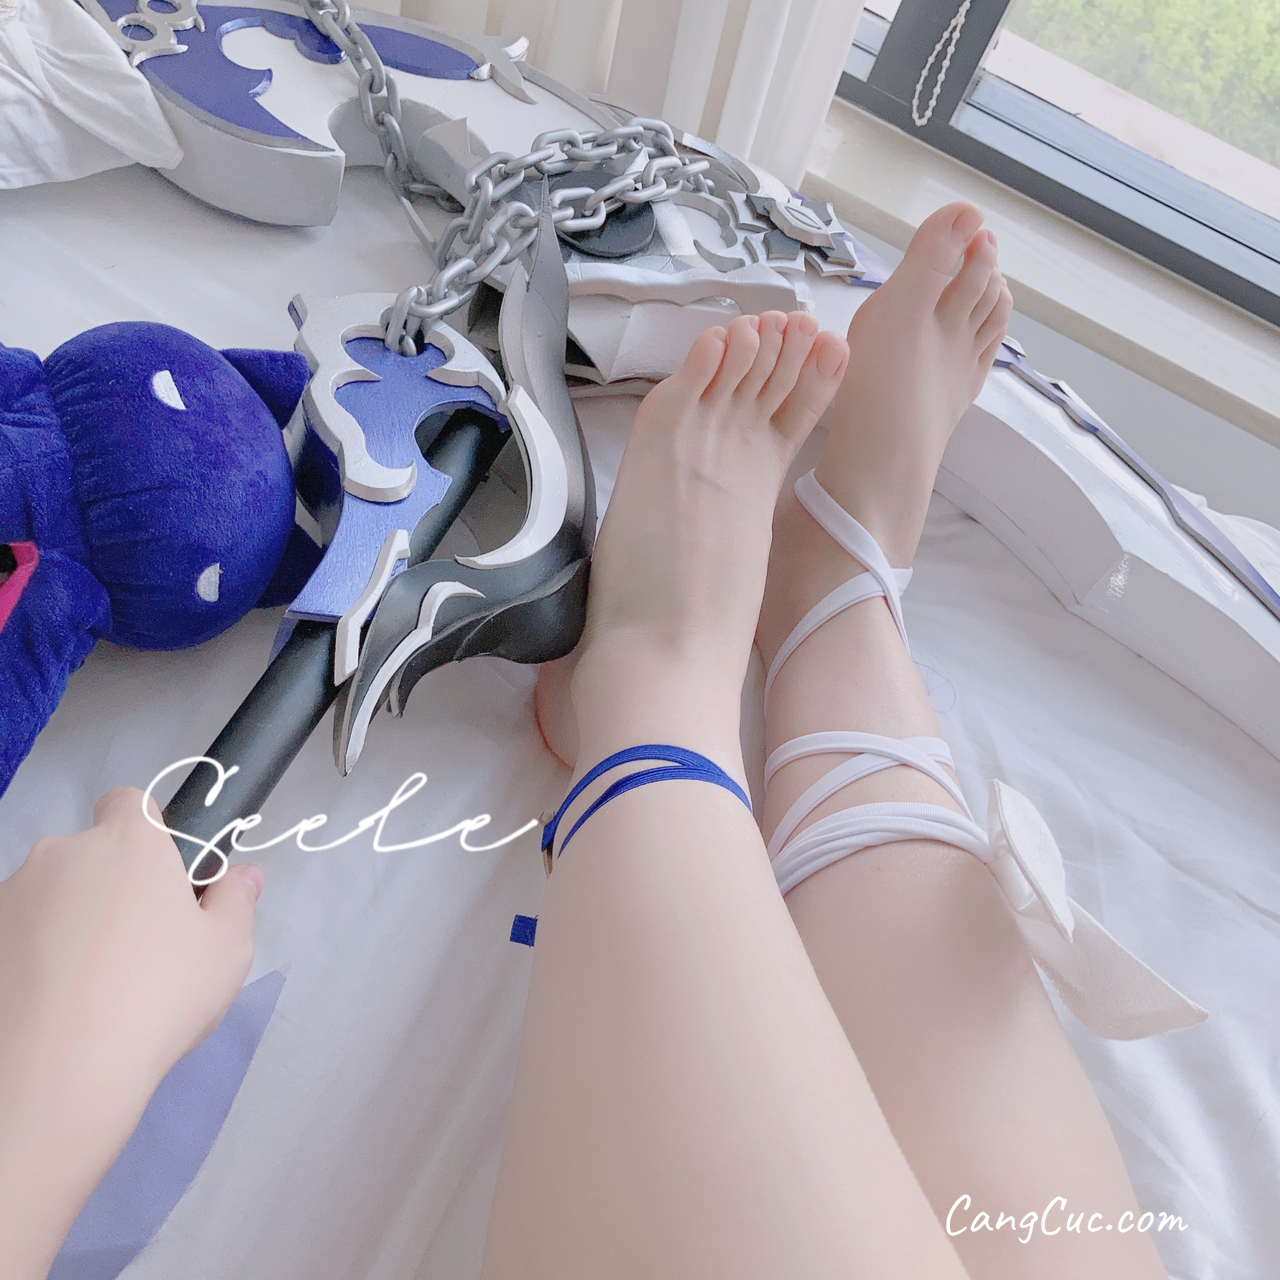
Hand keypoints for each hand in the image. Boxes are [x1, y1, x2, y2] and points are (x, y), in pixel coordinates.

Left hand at [0, 787, 261, 1279]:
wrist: (55, 1073)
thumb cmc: (159, 995)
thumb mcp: (228, 950)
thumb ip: (237, 901)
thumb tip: (241, 875)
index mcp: (129, 842)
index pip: (132, 801)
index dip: (148, 832)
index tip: (162, 880)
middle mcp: (62, 854)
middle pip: (89, 856)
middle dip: (107, 888)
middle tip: (137, 948)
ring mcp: (10, 897)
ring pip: (47, 898)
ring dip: (64, 925)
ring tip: (87, 991)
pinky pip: (14, 938)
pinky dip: (27, 961)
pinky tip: (49, 1010)